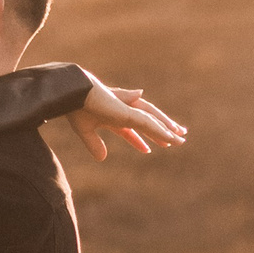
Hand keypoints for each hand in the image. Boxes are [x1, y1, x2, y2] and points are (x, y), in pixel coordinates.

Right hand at [64, 74, 186, 161]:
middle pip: (147, 121)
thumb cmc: (75, 108)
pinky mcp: (129, 112)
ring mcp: (127, 110)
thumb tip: (102, 159)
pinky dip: (160, 130)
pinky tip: (170, 137)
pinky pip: (148, 123)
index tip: (147, 150)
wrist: (73, 94)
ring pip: (152, 121)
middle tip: (177, 136)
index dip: (138, 141)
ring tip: (180, 137)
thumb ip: (94, 144)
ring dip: (166, 130)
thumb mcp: (85, 130)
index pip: (130, 129)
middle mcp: (123, 111)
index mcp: (113, 115)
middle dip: (160, 130)